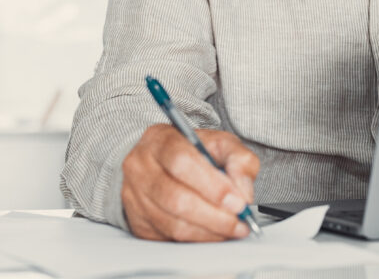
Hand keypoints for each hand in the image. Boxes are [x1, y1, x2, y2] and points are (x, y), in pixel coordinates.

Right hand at [121, 123, 259, 241]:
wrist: (159, 161)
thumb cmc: (190, 151)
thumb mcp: (219, 143)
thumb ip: (238, 159)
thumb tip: (243, 192)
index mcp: (160, 139)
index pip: (182, 162)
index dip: (212, 185)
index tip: (237, 201)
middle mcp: (140, 166)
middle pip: (176, 198)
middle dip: (214, 215)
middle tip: (239, 221)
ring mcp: (135, 196)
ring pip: (172, 223)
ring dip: (209, 231)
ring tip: (232, 229)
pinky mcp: (138, 221)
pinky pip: (168, 238)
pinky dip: (197, 240)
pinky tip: (214, 233)